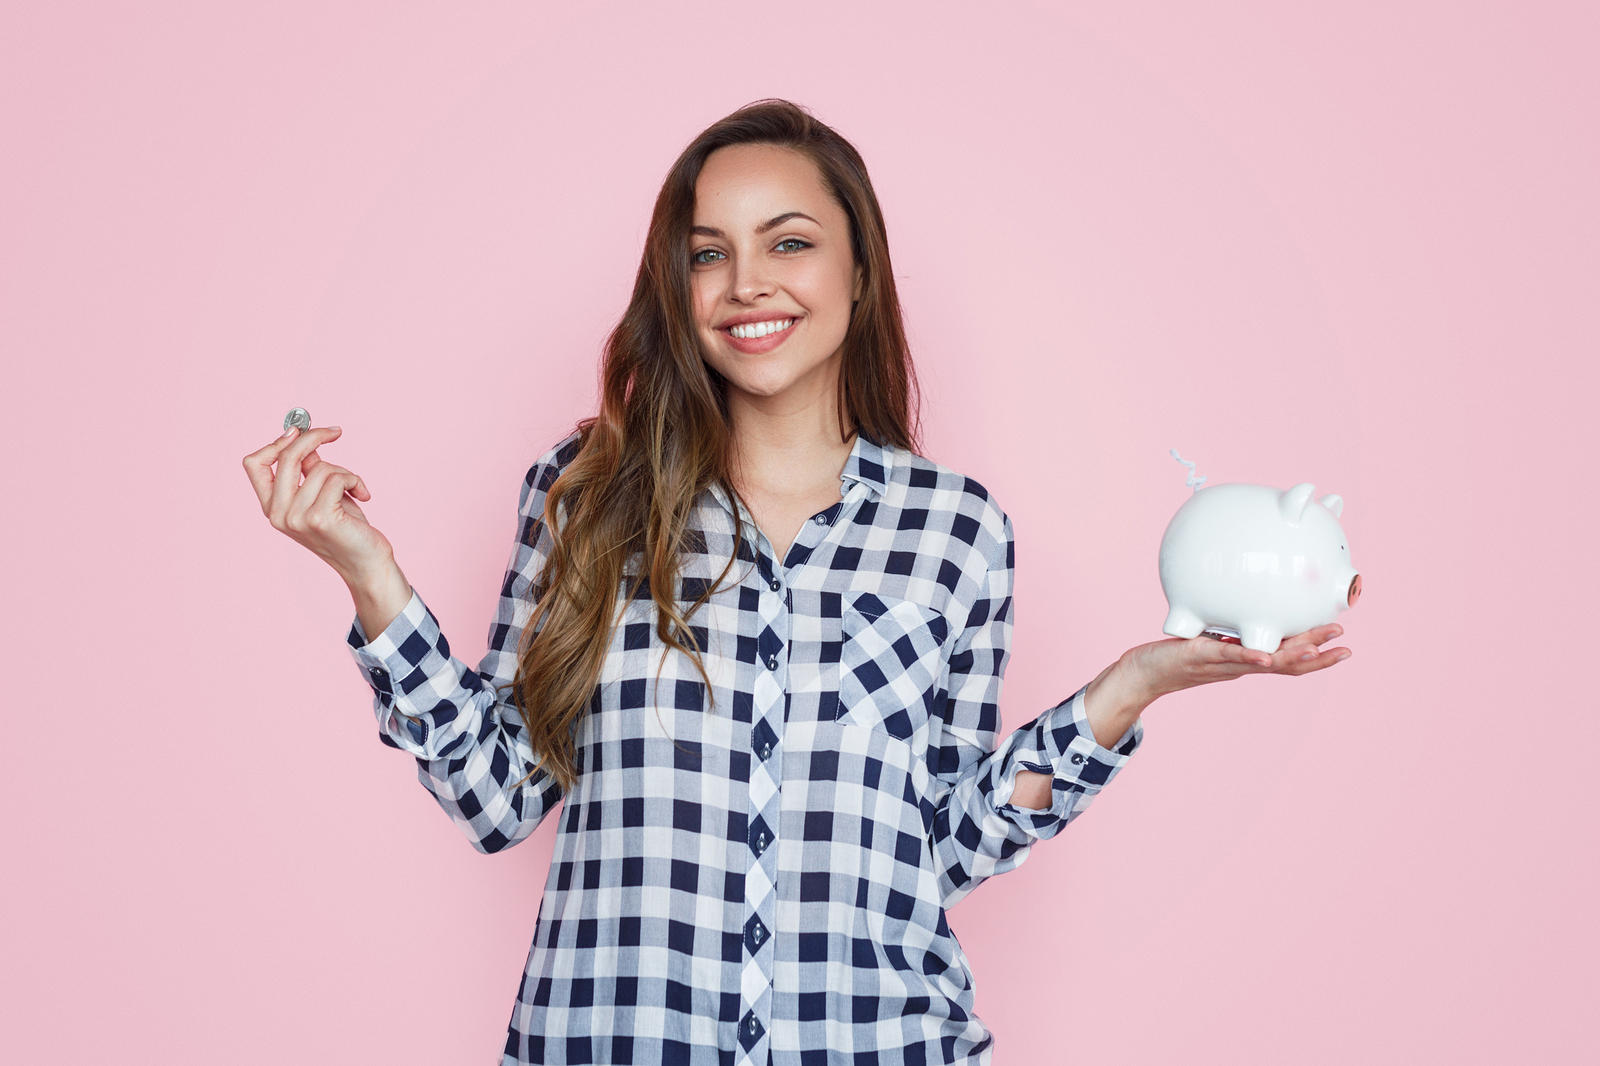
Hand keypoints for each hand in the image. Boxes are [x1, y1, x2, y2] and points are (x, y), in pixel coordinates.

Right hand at [242, 425, 400, 595]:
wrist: (366, 562)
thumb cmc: (346, 528)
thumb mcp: (322, 494)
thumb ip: (309, 470)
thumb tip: (306, 439)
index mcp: (271, 507)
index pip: (253, 464)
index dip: (275, 442)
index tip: (298, 430)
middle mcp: (278, 514)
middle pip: (286, 457)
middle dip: (313, 437)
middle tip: (336, 432)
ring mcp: (297, 518)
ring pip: (320, 467)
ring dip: (344, 472)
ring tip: (353, 488)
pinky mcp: (319, 518)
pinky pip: (337, 478)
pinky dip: (355, 480)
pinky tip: (363, 495)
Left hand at [1083, 625, 1350, 746]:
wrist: (1142, 675)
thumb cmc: (1175, 655)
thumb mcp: (1211, 636)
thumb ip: (1230, 627)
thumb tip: (1247, 603)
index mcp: (1246, 659)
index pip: (1288, 659)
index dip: (1317, 656)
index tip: (1343, 647)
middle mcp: (1239, 666)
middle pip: (1286, 664)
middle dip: (1318, 657)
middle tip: (1345, 646)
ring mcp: (1222, 664)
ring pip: (1265, 662)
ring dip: (1293, 656)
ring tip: (1318, 651)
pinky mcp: (1199, 656)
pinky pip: (1228, 655)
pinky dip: (1249, 655)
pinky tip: (1266, 655)